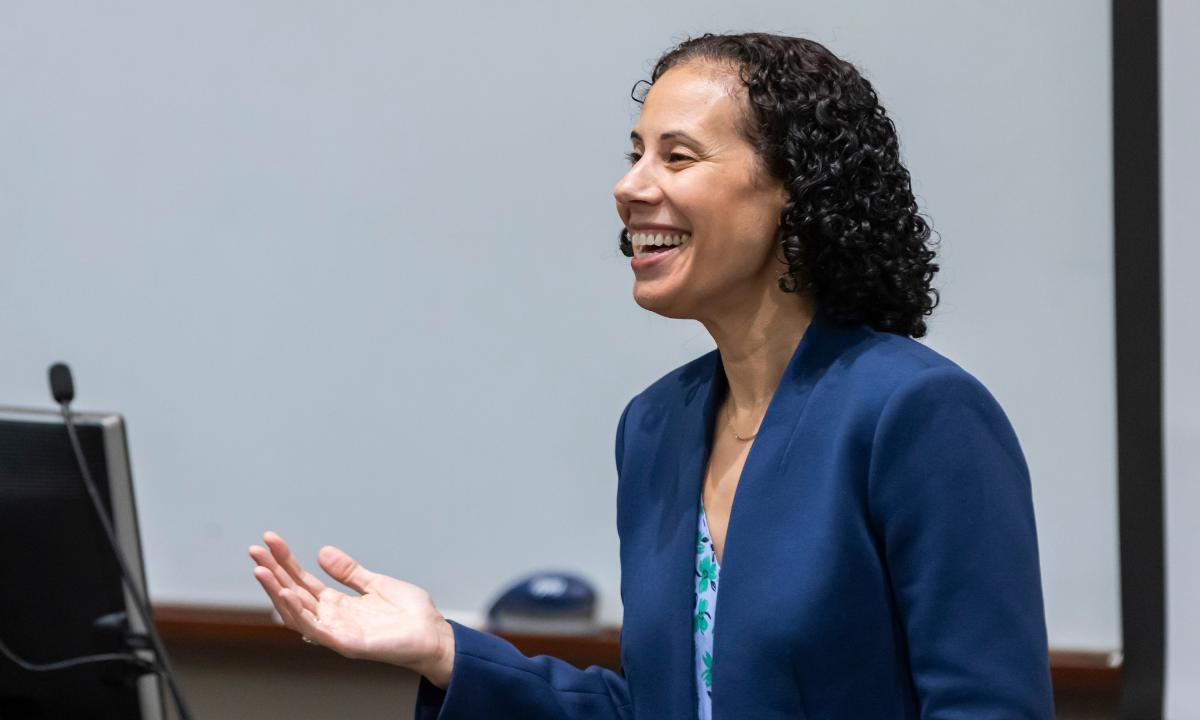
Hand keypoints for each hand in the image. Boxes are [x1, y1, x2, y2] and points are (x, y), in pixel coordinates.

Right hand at [249, 532, 454, 687]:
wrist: (435, 635)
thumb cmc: (411, 615)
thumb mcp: (376, 583)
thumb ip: (349, 572)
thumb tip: (322, 552)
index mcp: (338, 604)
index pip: (303, 580)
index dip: (285, 561)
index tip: (270, 541)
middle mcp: (332, 619)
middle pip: (293, 594)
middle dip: (272, 572)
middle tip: (255, 551)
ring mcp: (338, 632)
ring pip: (297, 613)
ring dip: (276, 592)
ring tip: (262, 571)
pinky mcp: (348, 644)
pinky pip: (317, 630)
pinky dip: (300, 614)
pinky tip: (287, 594)